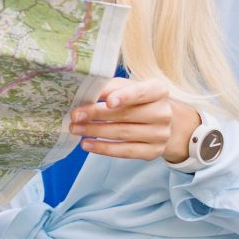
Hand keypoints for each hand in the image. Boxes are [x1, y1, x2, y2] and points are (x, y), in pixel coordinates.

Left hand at [69, 77, 198, 161]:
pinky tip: (87, 144)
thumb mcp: (126, 87)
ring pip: (123, 133)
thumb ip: (110, 87)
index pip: (142, 92)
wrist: (158, 121)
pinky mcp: (154, 151)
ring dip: (95, 131)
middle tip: (75, 116)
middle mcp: (163, 113)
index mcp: (158, 91)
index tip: (108, 101)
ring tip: (75, 129)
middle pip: (126, 114)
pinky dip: (104, 148)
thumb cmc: (136, 100)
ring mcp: (161, 134)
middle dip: (97, 115)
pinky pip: (126, 151)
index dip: (125, 96)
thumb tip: (89, 91)